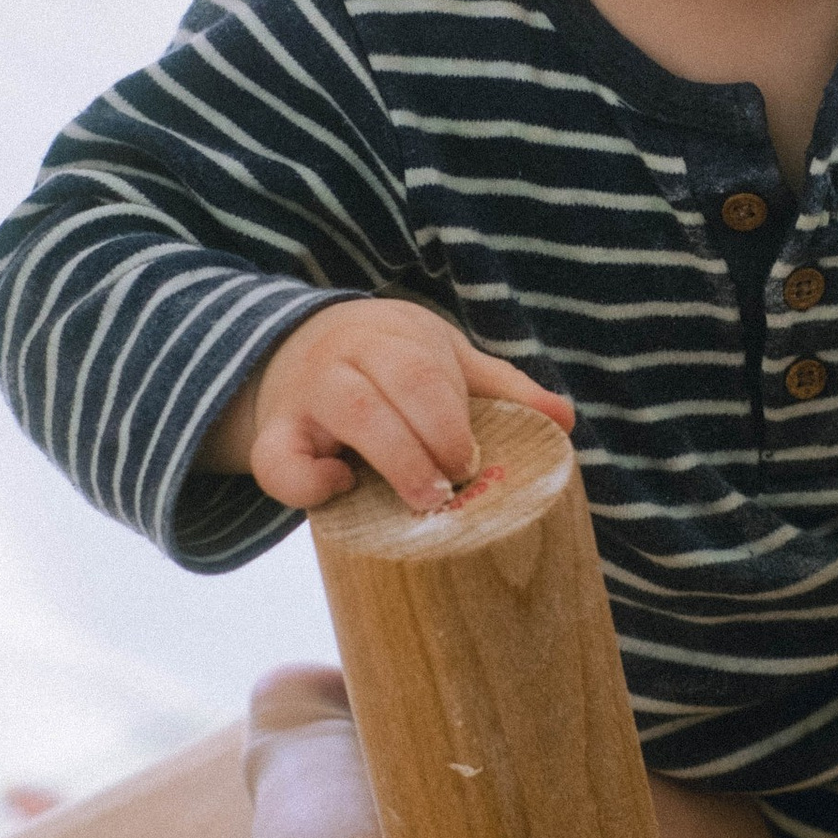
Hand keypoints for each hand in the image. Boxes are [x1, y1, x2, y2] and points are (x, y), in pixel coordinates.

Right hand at [216, 301, 570, 513]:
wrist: (291, 345)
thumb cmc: (386, 359)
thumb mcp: (442, 357)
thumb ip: (499, 386)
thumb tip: (565, 420)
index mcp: (391, 337)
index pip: (422, 372)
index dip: (450, 422)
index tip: (472, 463)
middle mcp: (345, 359)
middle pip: (388, 391)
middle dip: (426, 444)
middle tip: (453, 489)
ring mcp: (305, 396)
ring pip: (347, 416)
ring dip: (392, 460)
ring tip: (423, 500)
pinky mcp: (272, 436)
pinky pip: (276, 462)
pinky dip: (307, 482)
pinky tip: (340, 489)